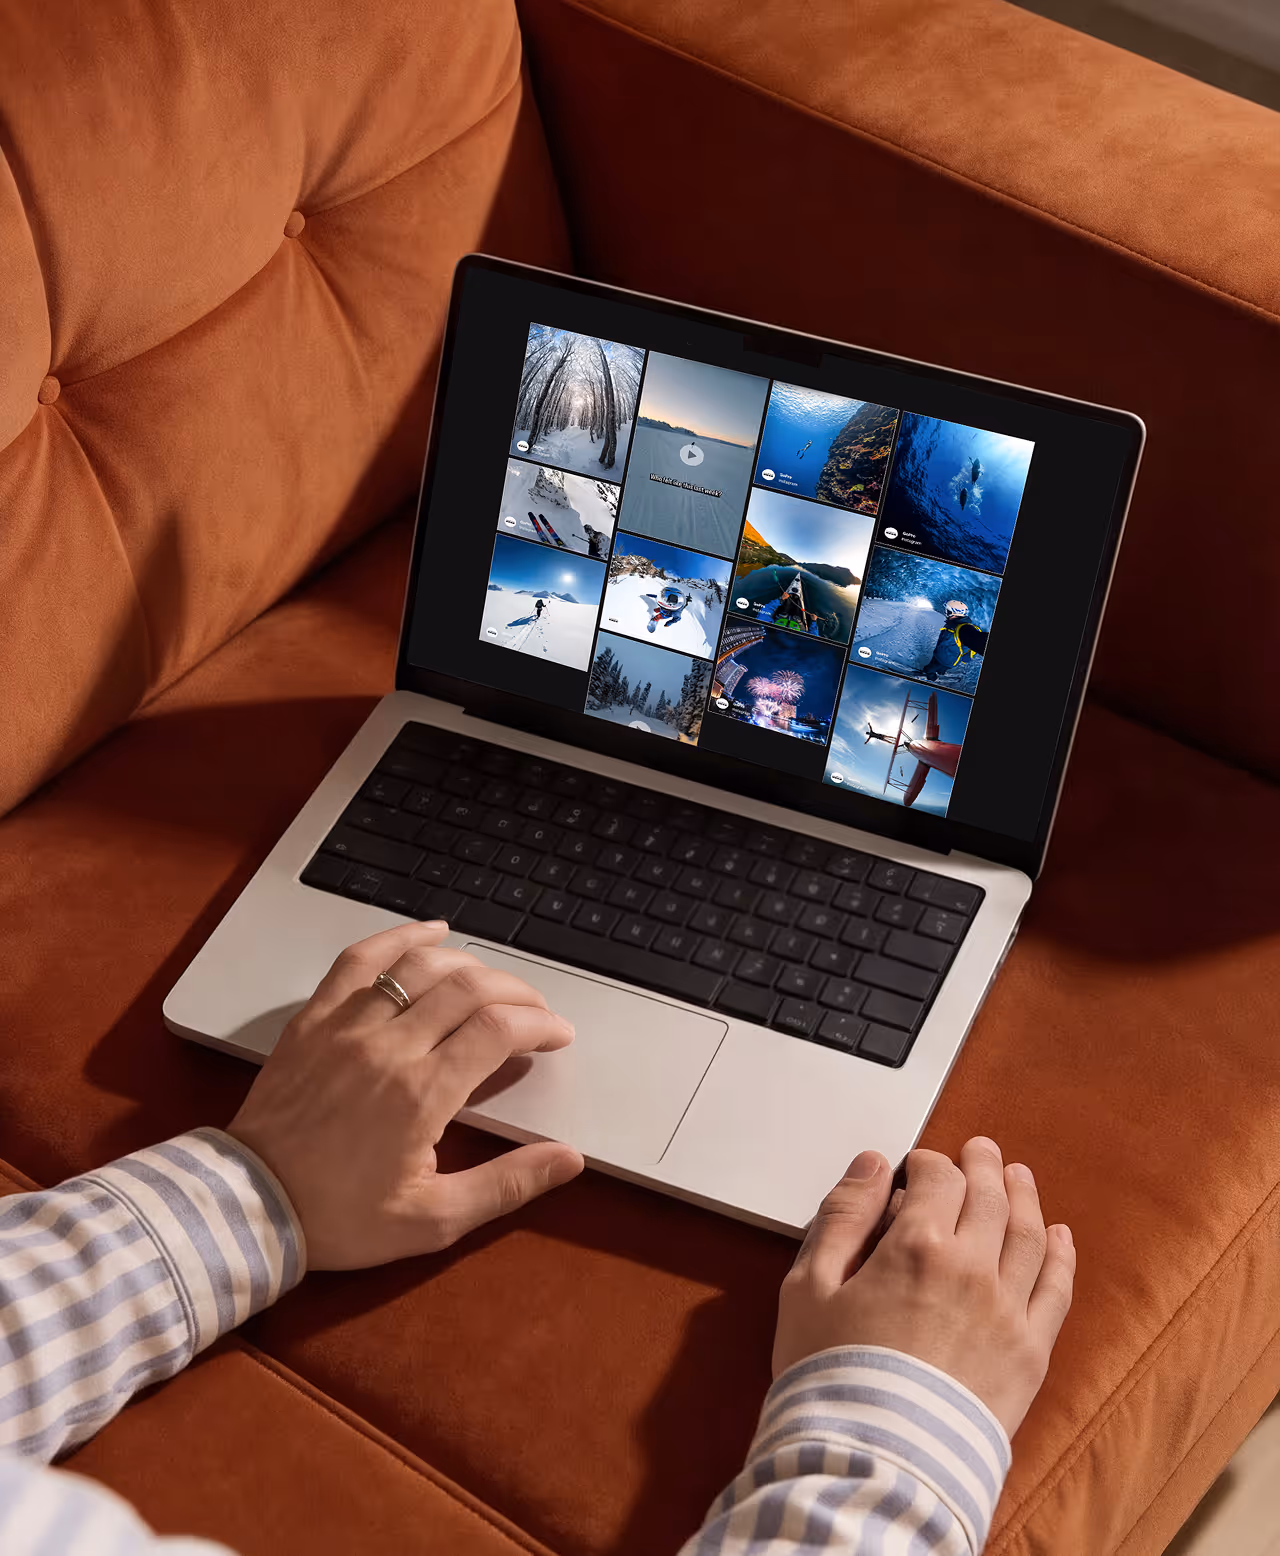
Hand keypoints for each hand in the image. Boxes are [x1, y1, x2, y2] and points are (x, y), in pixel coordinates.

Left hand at [225, 922, 583, 1269]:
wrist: (250, 1207)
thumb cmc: (342, 1218)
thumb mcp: (433, 1220)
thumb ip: (506, 1185)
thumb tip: (569, 1159)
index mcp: (423, 1094)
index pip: (499, 1030)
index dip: (540, 1024)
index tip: (557, 1036)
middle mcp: (389, 1046)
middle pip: (470, 989)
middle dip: (517, 993)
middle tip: (536, 1012)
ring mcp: (347, 1025)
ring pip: (422, 967)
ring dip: (470, 966)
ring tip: (494, 984)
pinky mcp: (315, 1018)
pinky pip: (361, 959)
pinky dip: (401, 938)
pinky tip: (432, 934)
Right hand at [772, 1138, 1074, 1438]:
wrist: (875, 1462)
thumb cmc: (832, 1377)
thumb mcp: (809, 1286)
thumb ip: (842, 1216)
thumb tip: (871, 1165)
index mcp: (916, 1244)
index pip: (936, 1177)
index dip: (926, 1162)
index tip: (917, 1167)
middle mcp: (971, 1268)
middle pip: (988, 1196)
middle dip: (982, 1165)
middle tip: (980, 1149)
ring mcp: (1007, 1310)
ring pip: (1028, 1234)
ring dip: (1024, 1196)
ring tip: (1019, 1176)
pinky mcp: (1029, 1353)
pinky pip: (1056, 1289)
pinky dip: (1060, 1255)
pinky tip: (1059, 1237)